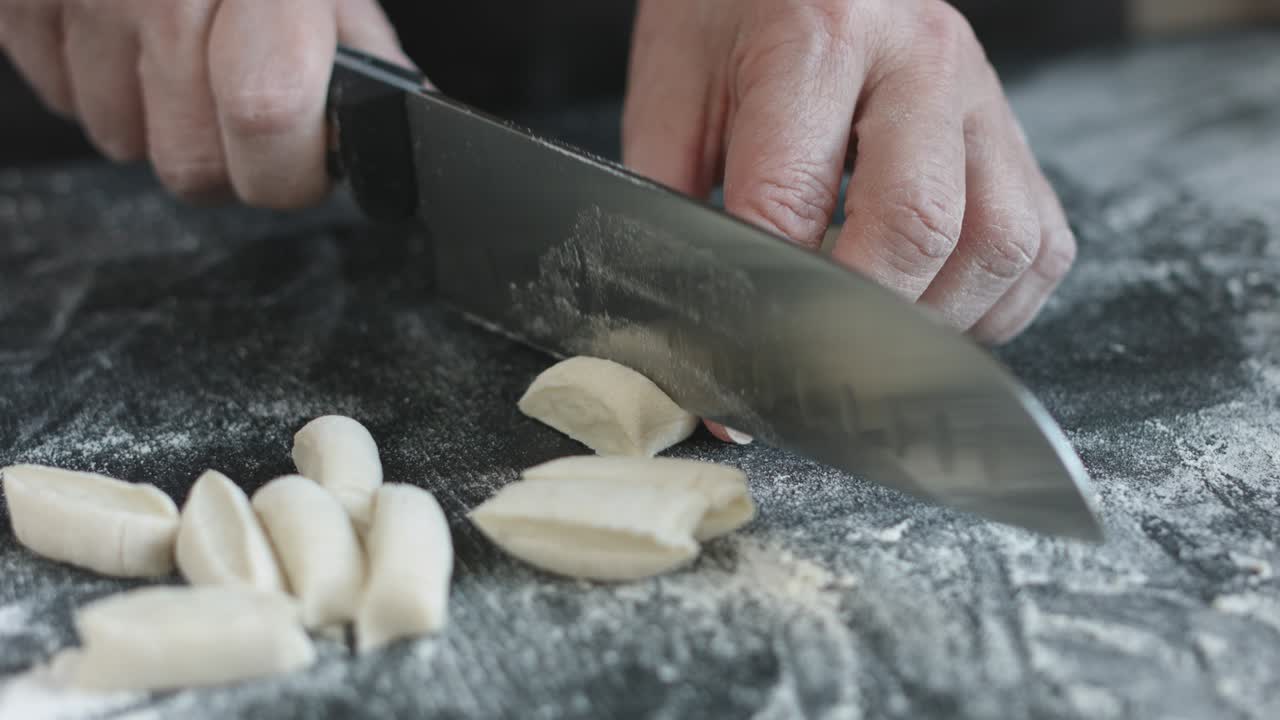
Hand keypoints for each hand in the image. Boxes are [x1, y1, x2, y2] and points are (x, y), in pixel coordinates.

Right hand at [0, 0, 413, 207]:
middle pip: (191, 162)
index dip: (291, 164)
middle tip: (241, 100)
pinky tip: (126, 26)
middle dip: (228, 158)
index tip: (305, 158)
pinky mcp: (17, 4)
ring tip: (179, 44)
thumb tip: (385, 116)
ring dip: (157, 117)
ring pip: (123, 140)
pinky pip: (64, 99)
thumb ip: (356, 41)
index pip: (268, 113)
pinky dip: (100, 80)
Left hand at [623, 0, 1076, 344]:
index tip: (733, 375)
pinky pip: (1038, 245)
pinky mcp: (1017, 133)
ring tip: (872, 331)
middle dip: (858, 321)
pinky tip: (930, 304)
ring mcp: (983, 95)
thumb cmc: (734, 11)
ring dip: (935, 317)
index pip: (793, 204)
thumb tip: (687, 321)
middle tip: (809, 362)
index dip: (761, 307)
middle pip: (919, 228)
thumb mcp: (675, 88)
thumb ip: (672, 199)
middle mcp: (921, 61)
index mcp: (818, 37)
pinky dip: (990, 301)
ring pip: (998, 244)